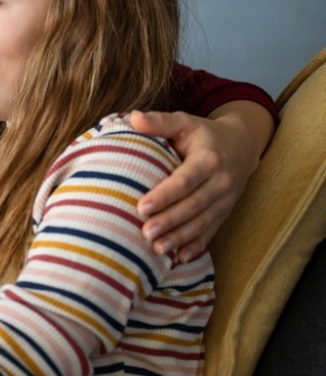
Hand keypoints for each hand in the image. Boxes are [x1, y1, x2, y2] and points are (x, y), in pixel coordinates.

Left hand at [130, 105, 269, 261]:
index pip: (185, 180)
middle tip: (145, 233)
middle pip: (194, 205)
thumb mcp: (184, 121)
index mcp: (209, 159)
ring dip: (181, 237)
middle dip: (170, 221)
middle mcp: (221, 181)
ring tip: (157, 249)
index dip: (164, 195)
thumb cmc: (203, 133)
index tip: (141, 207)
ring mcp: (226, 199)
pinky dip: (197, 245)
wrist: (242, 145)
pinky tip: (181, 258)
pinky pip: (212, 231)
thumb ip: (160, 121)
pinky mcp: (225, 211)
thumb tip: (133, 117)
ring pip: (203, 222)